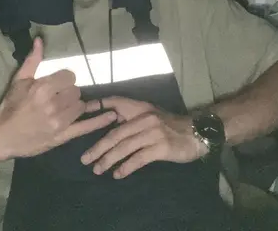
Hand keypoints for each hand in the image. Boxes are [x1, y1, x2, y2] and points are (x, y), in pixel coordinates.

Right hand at [0, 38, 117, 165]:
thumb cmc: (10, 106)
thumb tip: (40, 40)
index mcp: (43, 88)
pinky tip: (112, 115)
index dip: (64, 79)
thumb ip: (33, 60)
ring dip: (75, 105)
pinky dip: (99, 121)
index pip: (69, 76)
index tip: (57, 83)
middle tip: (58, 97)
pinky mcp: (62, 136)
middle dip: (69, 92)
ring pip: (81, 106)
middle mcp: (53, 104)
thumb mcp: (19, 80)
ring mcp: (59, 122)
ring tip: (64, 107)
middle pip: (76, 91)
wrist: (1, 137)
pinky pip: (85, 127)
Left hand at [80, 97, 206, 178]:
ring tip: (98, 170)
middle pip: (115, 133)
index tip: (81, 112)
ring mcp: (153, 132)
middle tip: (85, 159)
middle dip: (98, 147)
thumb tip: (110, 127)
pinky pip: (139, 158)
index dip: (98, 106)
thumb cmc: (170, 126)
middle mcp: (144, 117)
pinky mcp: (161, 147)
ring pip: (125, 147)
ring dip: (109, 160)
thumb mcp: (150, 116)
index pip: (115, 102)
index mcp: (140, 107)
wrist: (196, 132)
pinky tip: (118, 174)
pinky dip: (126, 167)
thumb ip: (132, 119)